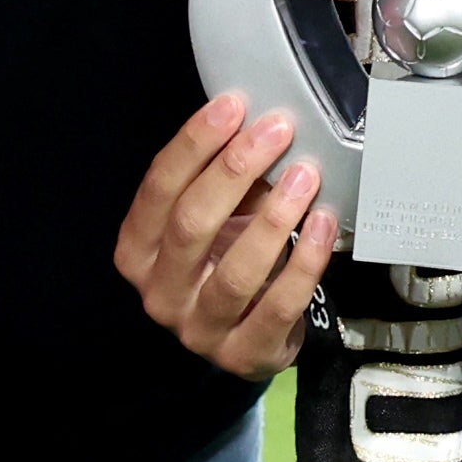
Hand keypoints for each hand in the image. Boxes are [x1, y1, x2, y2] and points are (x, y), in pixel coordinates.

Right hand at [115, 95, 334, 376]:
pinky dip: (305, 261)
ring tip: (305, 175)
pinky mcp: (243, 355)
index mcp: (138, 251)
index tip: (233, 106)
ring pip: (235, 271)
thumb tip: (257, 120)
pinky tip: (323, 223)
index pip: (159, 189)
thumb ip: (223, 178)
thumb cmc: (225, 261)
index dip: (194, 143)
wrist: (246, 334)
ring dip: (274, 217)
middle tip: (277, 131)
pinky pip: (278, 305)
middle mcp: (159, 293)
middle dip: (235, 170)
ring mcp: (199, 330)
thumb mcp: (214, 217)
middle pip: (190, 224)